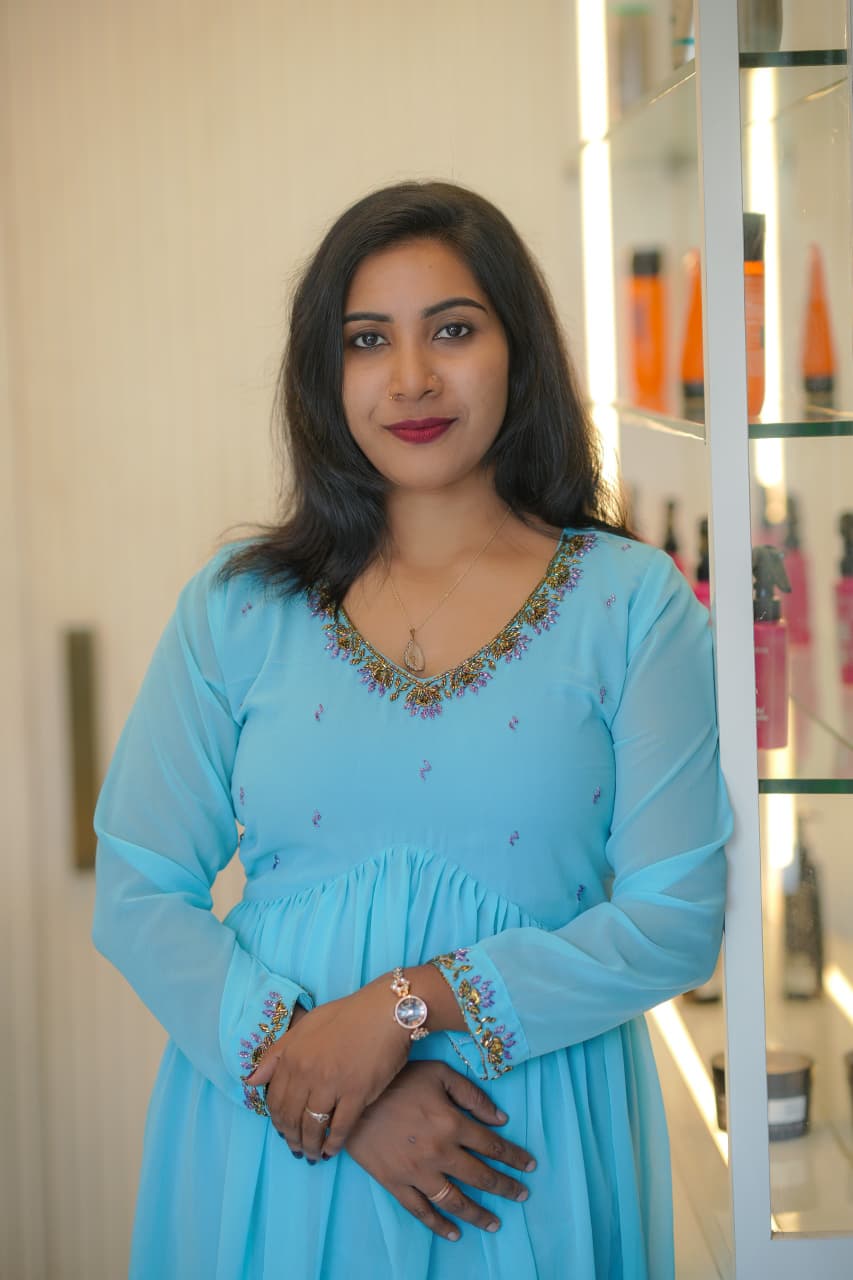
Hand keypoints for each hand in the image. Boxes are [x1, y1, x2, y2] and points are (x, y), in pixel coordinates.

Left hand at [245, 975, 411, 1158]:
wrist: (386, 1011)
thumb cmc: (347, 1016)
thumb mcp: (305, 1026)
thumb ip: (276, 1054)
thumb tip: (250, 1081)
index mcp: (292, 1056)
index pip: (274, 1100)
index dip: (276, 1120)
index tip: (283, 1131)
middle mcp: (307, 1072)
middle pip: (291, 1117)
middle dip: (291, 1138)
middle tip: (297, 1149)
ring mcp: (332, 1084)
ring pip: (312, 1127)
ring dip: (310, 1146)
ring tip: (312, 1155)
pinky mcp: (357, 1094)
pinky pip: (340, 1128)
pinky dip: (333, 1144)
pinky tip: (330, 1150)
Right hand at [345, 1060, 535, 1239]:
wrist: (352, 1097)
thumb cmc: (397, 1079)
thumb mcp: (438, 1074)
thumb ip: (471, 1095)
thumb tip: (500, 1119)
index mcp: (452, 1123)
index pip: (493, 1146)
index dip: (514, 1157)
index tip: (530, 1166)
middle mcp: (440, 1152)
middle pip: (481, 1176)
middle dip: (505, 1187)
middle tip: (522, 1196)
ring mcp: (417, 1172)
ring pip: (455, 1200)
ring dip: (478, 1214)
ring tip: (495, 1223)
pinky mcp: (395, 1183)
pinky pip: (421, 1211)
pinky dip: (439, 1225)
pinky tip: (454, 1234)